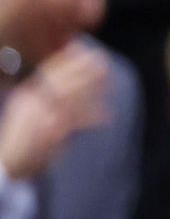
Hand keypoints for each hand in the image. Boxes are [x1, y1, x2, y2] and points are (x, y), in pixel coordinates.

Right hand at [0, 43, 109, 181]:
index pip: (50, 71)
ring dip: (92, 89)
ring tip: (110, 86)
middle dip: (85, 70)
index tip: (90, 52)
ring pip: (70, 96)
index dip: (71, 60)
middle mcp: (32, 102)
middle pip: (62, 80)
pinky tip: (105, 117)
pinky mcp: (48, 133)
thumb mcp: (29, 111)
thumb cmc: (22, 139)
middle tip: (105, 64)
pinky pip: (74, 120)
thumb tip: (67, 79)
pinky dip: (92, 117)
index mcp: (27, 95)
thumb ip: (45, 94)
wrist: (6, 166)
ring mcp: (39, 116)